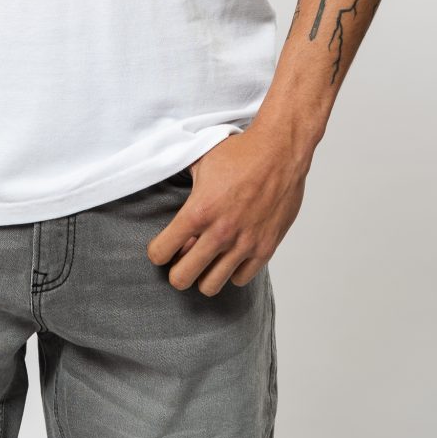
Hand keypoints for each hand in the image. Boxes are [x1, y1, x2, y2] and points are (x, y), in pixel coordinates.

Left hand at [146, 127, 307, 295]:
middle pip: (181, 278)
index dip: (157, 252)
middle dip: (176, 272)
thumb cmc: (239, 153)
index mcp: (198, 211)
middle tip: (180, 259)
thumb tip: (159, 180)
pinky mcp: (265, 248)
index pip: (161, 252)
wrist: (280, 151)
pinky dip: (231, 271)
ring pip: (211, 286)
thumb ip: (178, 179)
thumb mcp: (198, 161)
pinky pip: (240, 279)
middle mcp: (220, 232)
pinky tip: (230, 254)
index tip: (161, 247)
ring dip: (203, 275)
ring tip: (205, 258)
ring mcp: (244, 244)